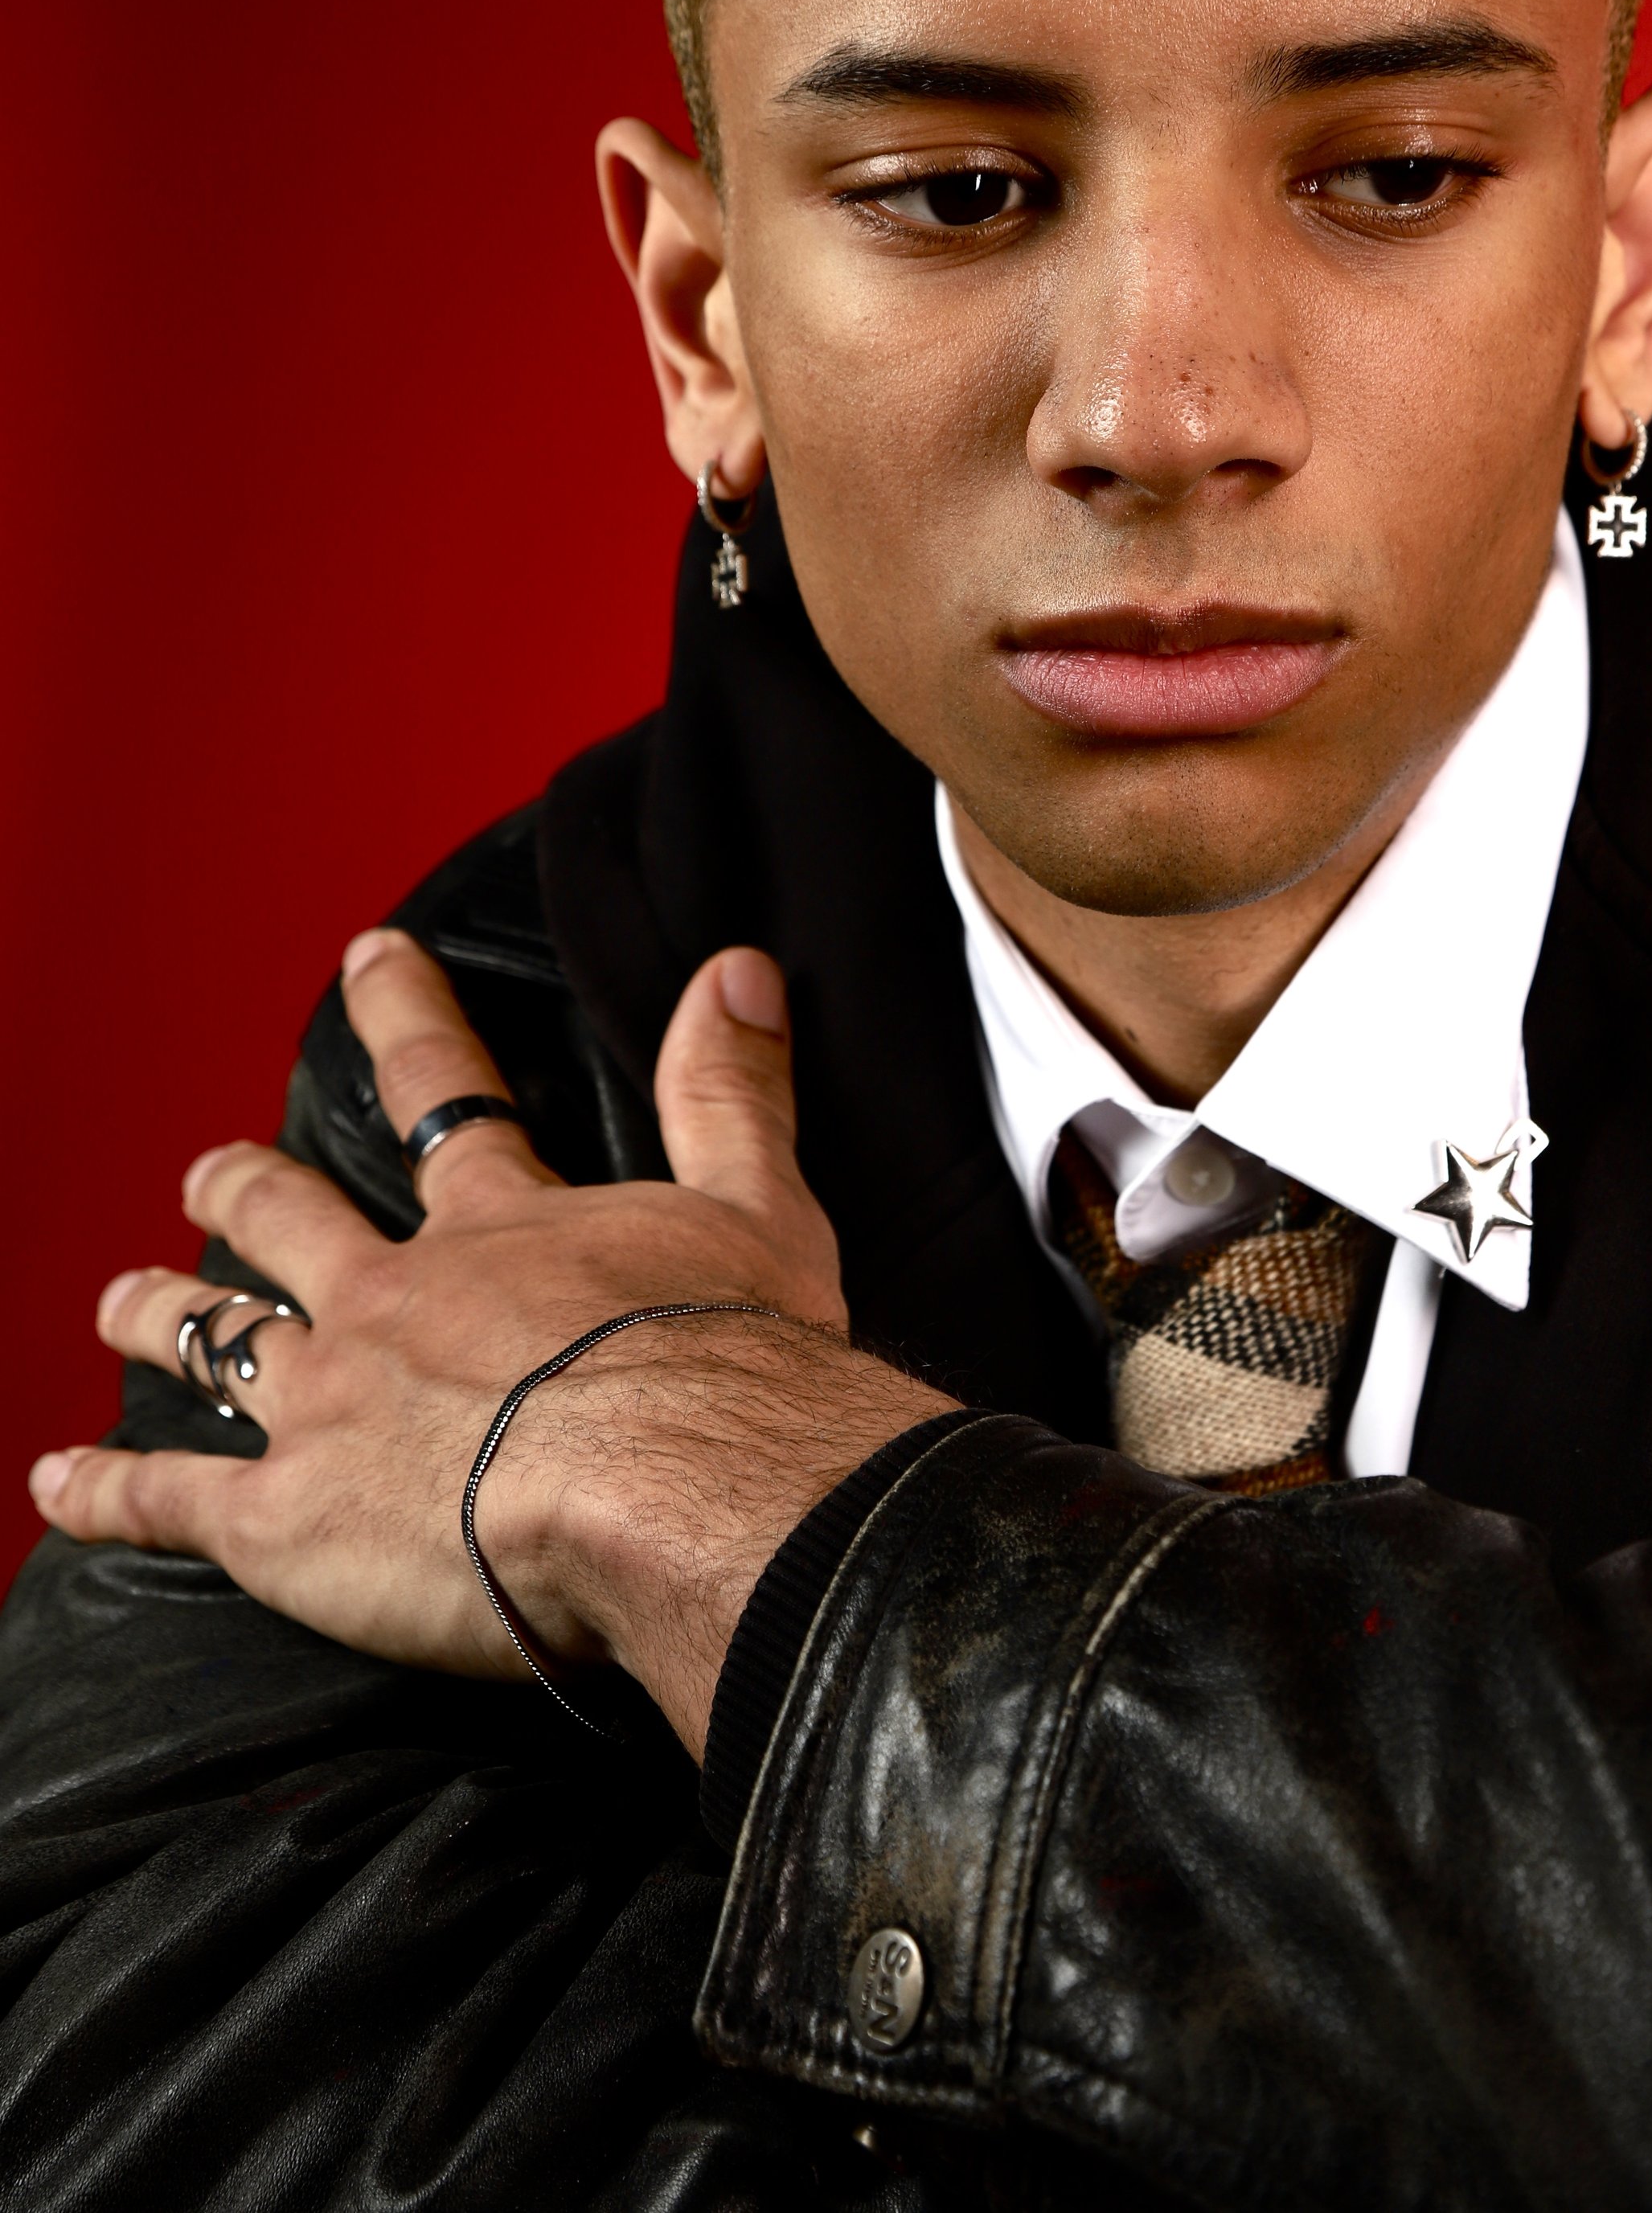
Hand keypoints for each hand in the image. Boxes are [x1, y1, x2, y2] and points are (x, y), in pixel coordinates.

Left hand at [28, 930, 953, 1751]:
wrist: (672, 1486)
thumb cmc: (731, 1365)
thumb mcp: (756, 1207)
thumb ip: (729, 1091)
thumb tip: (736, 971)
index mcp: (500, 1231)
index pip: (443, 1101)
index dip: (405, 1023)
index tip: (369, 959)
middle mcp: (393, 1297)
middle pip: (296, 1223)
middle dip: (245, 1191)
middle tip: (207, 1171)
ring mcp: (326, 1402)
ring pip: (217, 1341)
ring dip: (160, 1316)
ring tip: (119, 1301)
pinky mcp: (285, 1517)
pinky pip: (172, 1498)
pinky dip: (108, 1491)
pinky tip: (58, 1483)